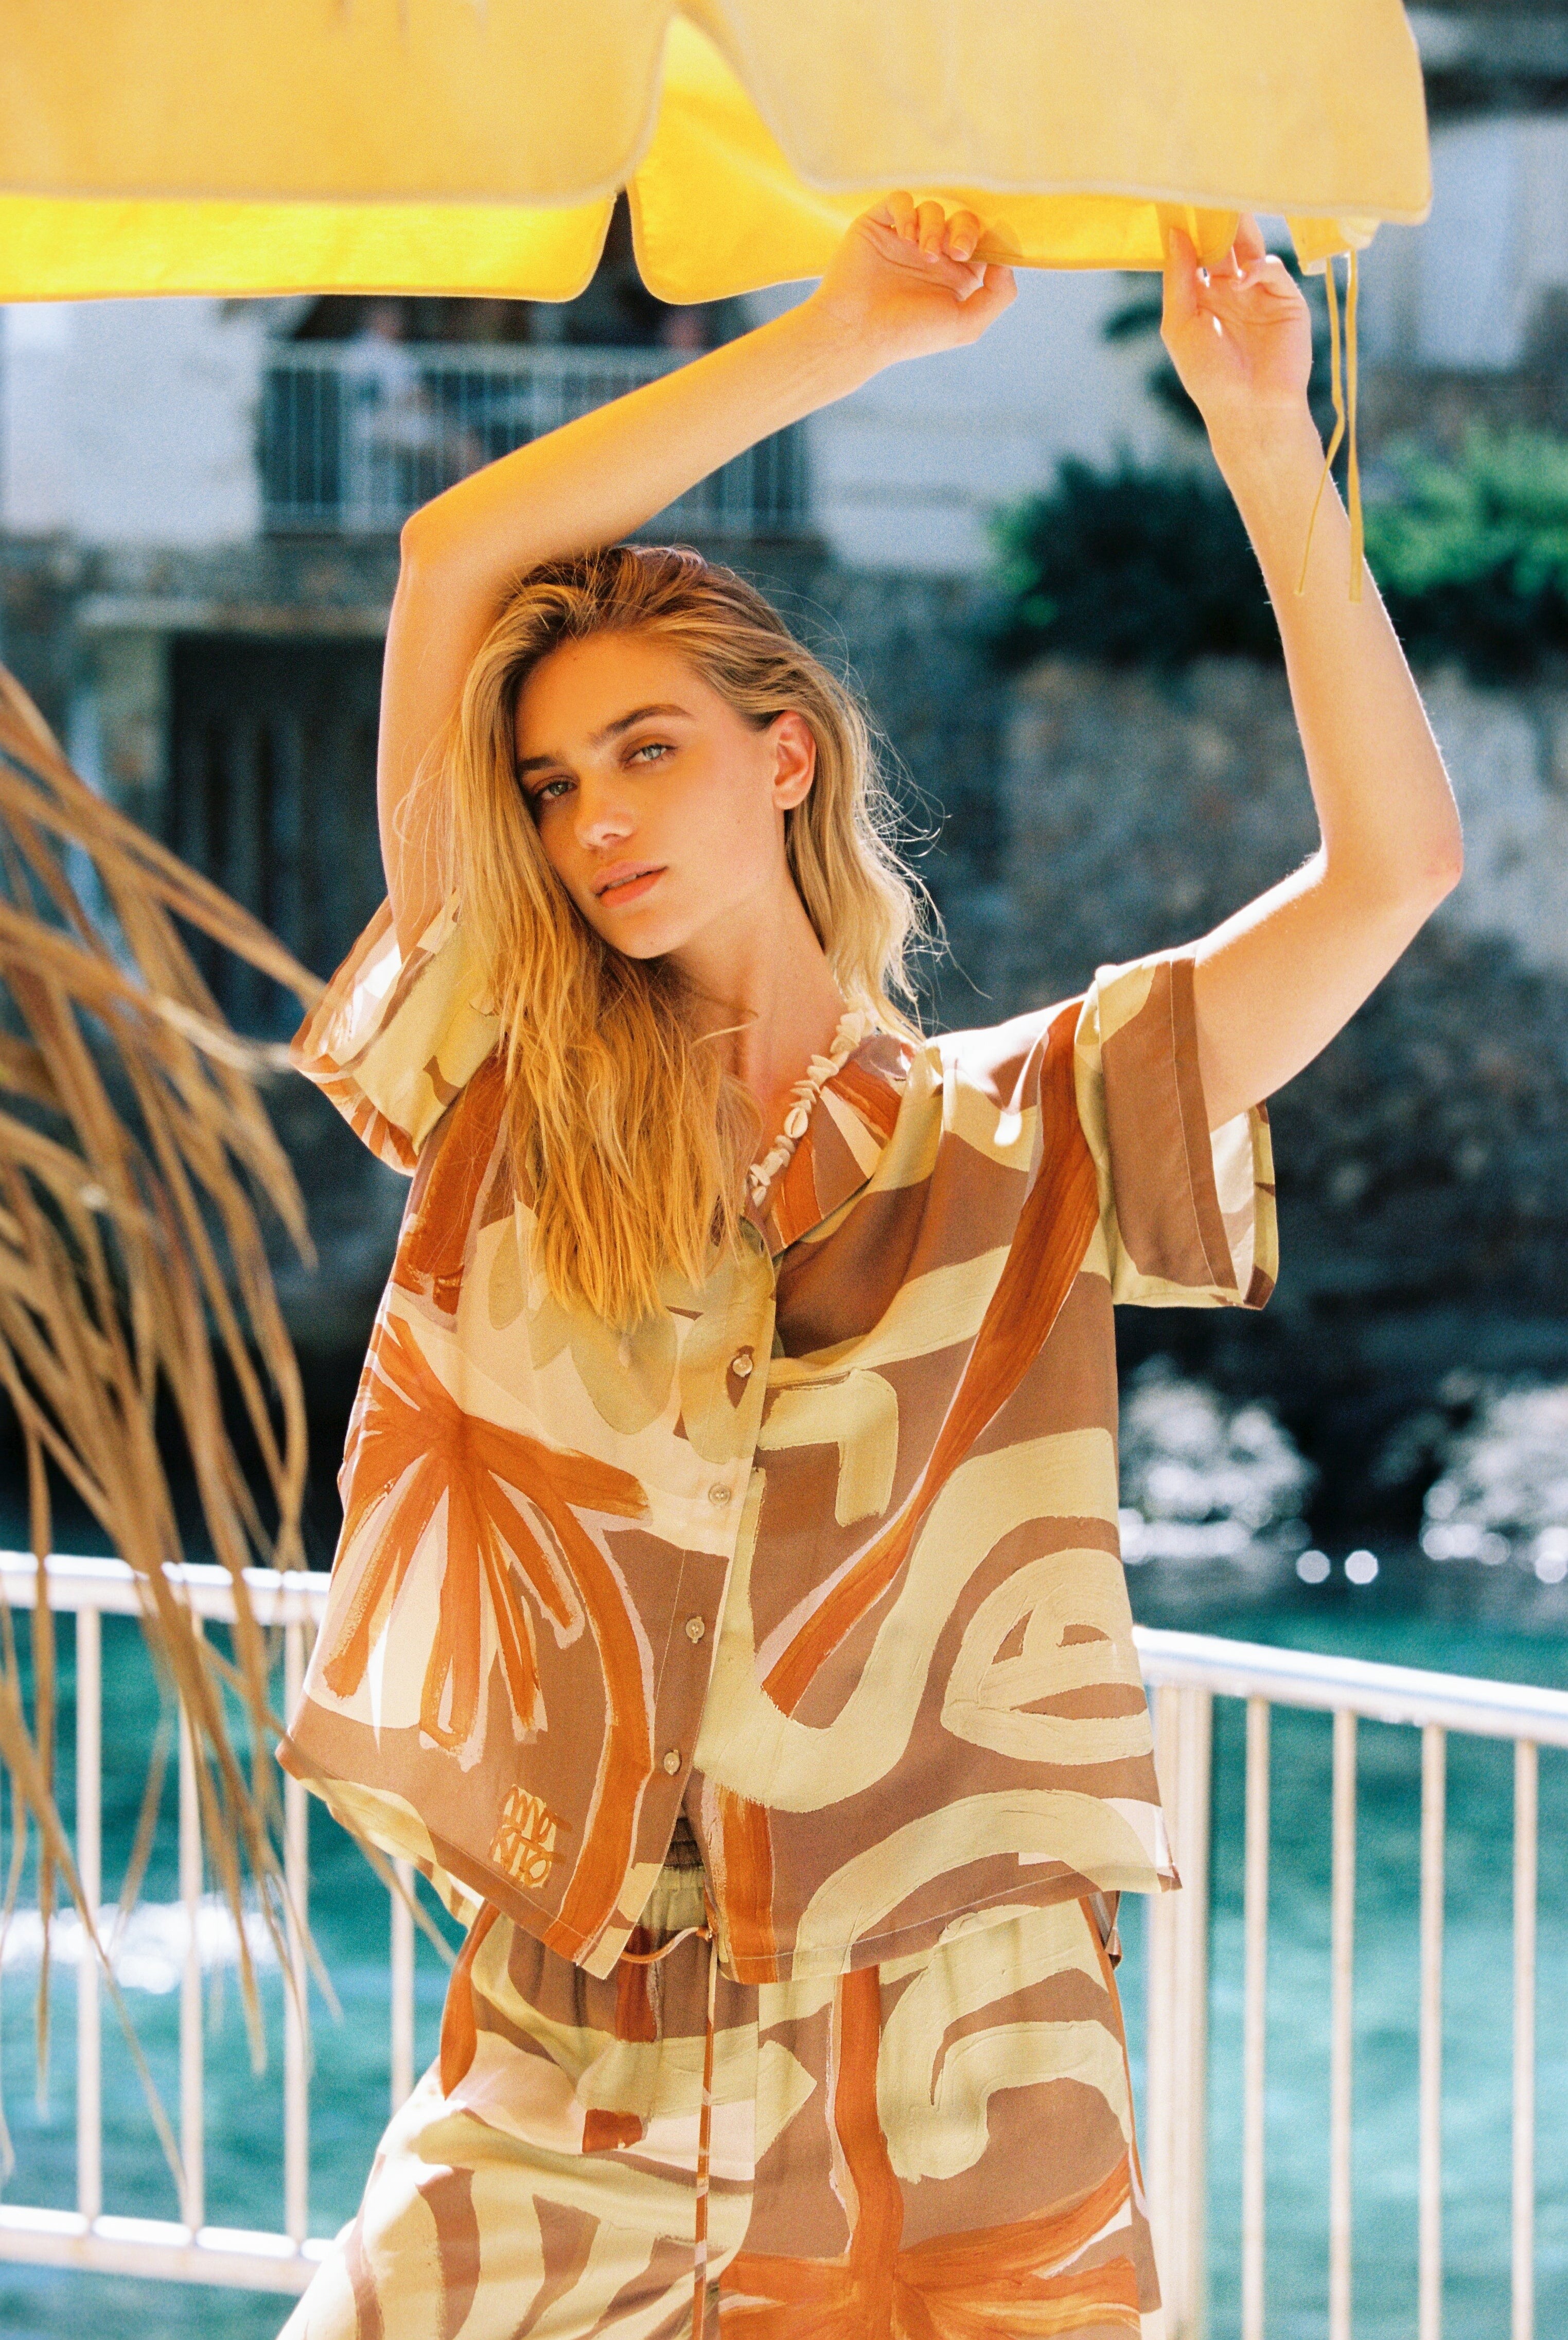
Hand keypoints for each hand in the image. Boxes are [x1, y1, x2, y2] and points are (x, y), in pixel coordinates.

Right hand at [806, 195, 1016, 371]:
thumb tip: (1007, 261)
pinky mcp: (879, 226)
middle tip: (957, 251)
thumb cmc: (909, 334)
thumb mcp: (966, 325)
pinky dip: (908, 213)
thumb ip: (998, 295)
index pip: (981, 243)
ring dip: (935, 227)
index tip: (978, 254)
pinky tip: (906, 239)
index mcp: (954, 277)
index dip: (987, 240)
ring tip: (925, 253)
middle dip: (965, 230)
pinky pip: (901, 201)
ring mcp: (904, 239)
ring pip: (932, 209)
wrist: (857, 332)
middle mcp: (931, 255)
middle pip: (962, 220)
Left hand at [1162, 216, 1314, 463]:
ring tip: (1227, 217)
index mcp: (1204, 296)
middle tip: (1210, 190)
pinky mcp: (1287, 300)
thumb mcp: (1180, 325)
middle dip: (1220, 220)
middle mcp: (1233, 290)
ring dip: (1240, 232)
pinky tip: (1242, 280)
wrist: (1249, 408)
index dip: (1193, 228)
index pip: (1200, 252)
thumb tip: (1176, 232)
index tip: (1181, 200)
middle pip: (1227, 243)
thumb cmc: (1209, 375)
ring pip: (1252, 248)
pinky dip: (1259, 267)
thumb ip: (1178, 278)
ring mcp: (1261, 293)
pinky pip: (1273, 269)